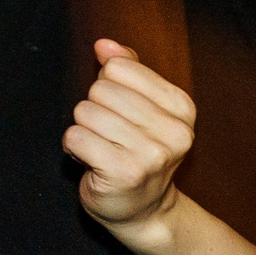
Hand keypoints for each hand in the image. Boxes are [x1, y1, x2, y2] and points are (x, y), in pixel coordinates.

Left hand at [65, 40, 195, 241]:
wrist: (144, 210)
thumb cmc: (136, 151)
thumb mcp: (141, 106)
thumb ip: (126, 70)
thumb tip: (104, 44)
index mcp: (181, 106)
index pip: (120, 67)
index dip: (108, 86)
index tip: (120, 112)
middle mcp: (173, 131)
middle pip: (100, 89)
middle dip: (94, 110)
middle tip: (110, 136)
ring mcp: (151, 154)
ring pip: (85, 112)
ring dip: (84, 130)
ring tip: (102, 149)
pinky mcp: (124, 172)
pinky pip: (75, 137)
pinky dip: (74, 147)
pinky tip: (92, 162)